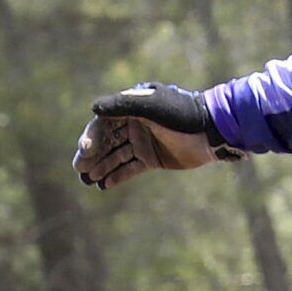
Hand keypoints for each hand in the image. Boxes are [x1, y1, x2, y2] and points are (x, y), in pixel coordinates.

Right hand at [75, 85, 233, 189]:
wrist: (212, 131)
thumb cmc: (182, 113)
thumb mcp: (152, 106)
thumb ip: (122, 105)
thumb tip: (93, 108)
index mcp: (132, 107)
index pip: (104, 122)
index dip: (92, 137)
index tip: (84, 152)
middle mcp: (134, 124)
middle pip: (106, 141)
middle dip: (92, 155)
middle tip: (79, 169)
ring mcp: (143, 142)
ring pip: (116, 156)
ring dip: (101, 167)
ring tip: (88, 180)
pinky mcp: (152, 159)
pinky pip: (130, 168)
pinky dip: (117, 176)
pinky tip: (104, 185)